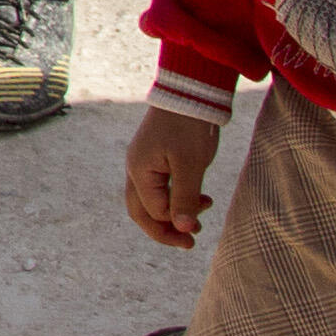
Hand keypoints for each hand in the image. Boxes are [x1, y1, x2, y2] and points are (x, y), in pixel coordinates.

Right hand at [123, 105, 221, 246]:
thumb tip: (182, 228)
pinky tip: (198, 198)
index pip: (154, 210)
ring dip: (172, 215)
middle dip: (164, 230)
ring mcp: (144, 162)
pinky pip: (159, 188)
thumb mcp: (191, 164)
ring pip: (150, 200)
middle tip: (189, 243)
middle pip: (141, 210)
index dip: (175, 224)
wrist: (190, 92)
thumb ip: (185, 198)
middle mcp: (136, 168)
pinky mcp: (156, 157)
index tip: (199, 230)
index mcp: (140, 170)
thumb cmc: (189, 127)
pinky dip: (176, 199)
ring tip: (199, 218)